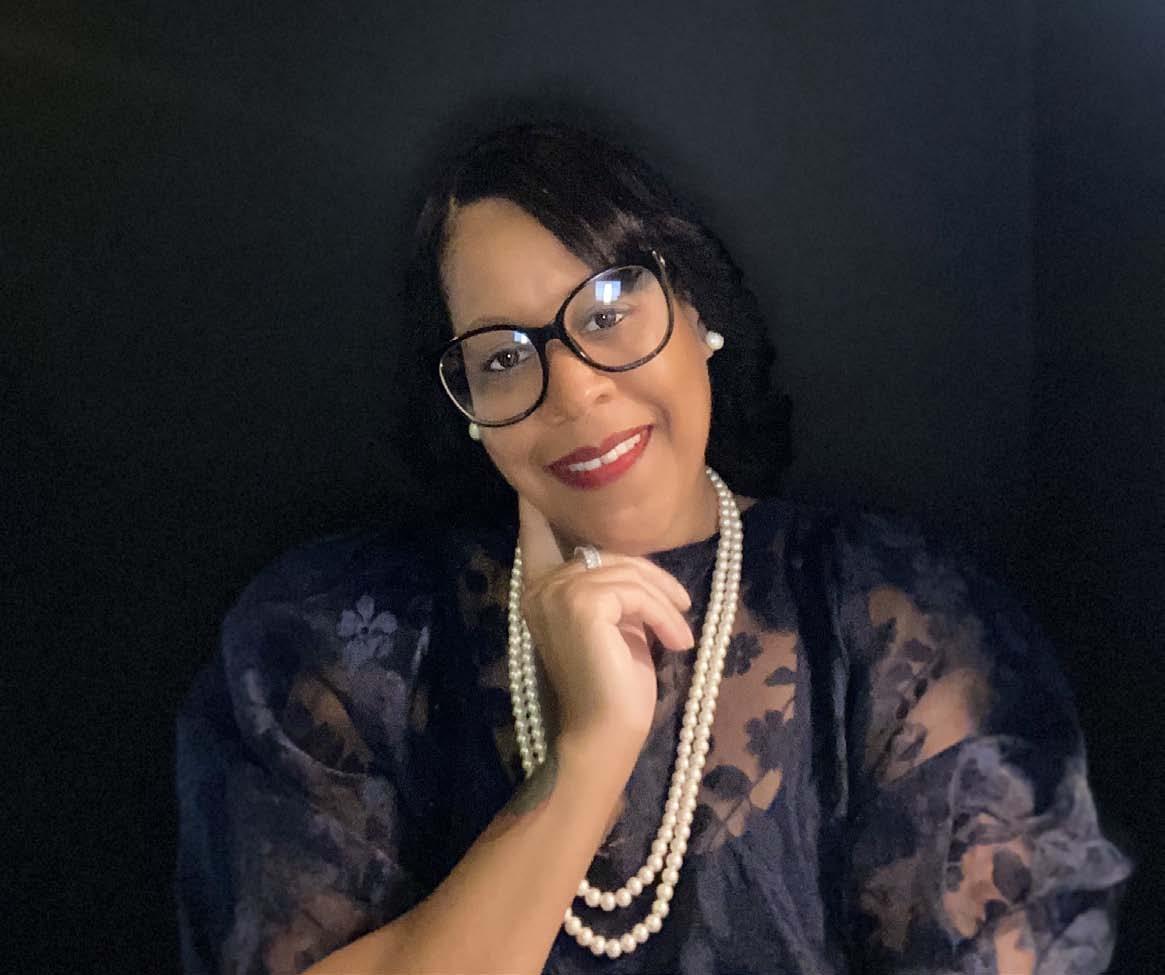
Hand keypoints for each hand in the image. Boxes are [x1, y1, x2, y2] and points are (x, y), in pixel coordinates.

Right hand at [517, 496, 694, 759]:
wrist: (606, 733)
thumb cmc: (613, 685)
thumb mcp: (612, 624)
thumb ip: (607, 588)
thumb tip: (626, 562)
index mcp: (539, 590)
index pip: (537, 537)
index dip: (537, 511)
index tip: (531, 487)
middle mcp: (540, 585)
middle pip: (607, 552)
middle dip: (651, 577)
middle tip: (681, 609)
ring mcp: (559, 591)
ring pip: (627, 572)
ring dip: (665, 601)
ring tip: (681, 633)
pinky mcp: (583, 602)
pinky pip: (637, 592)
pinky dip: (665, 615)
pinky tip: (677, 642)